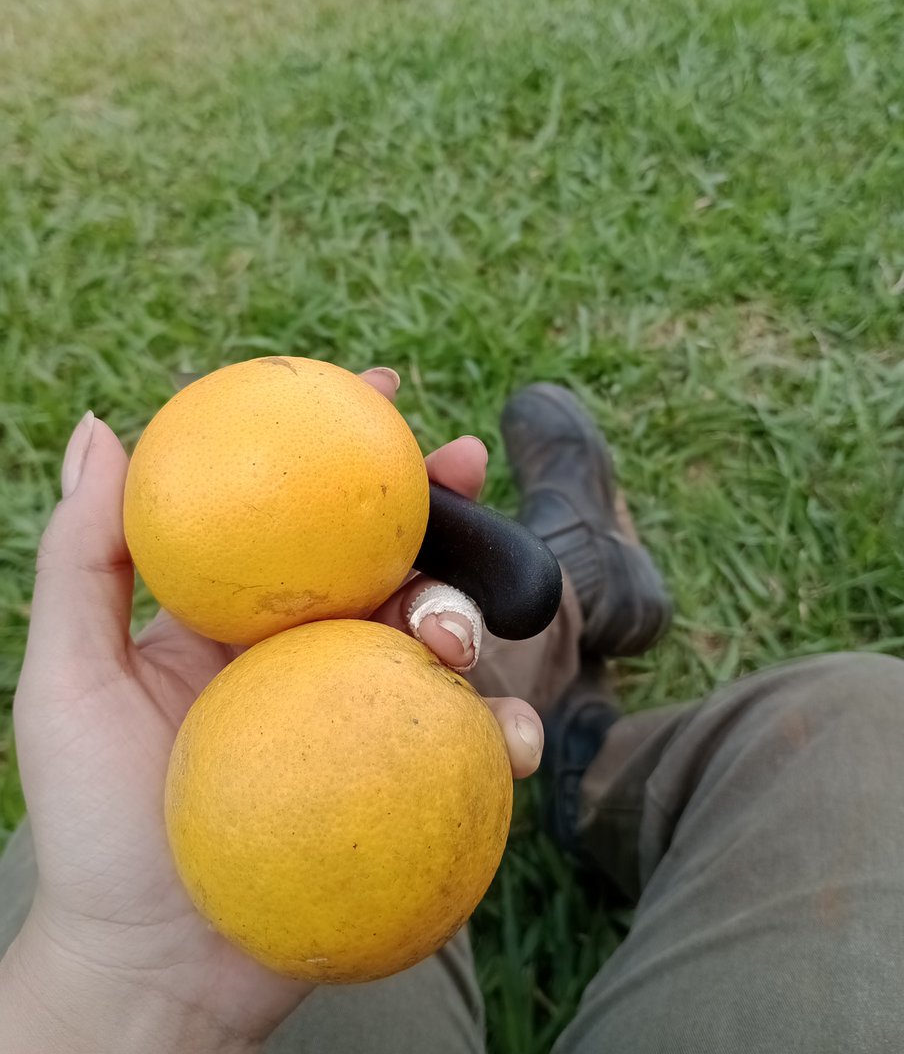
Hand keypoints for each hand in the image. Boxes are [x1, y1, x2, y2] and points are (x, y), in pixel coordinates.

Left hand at [1, 368, 542, 1052]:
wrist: (151, 966)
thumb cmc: (94, 824)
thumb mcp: (67, 680)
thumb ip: (83, 559)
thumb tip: (103, 429)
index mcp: (245, 616)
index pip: (303, 514)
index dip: (345, 447)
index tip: (379, 391)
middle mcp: (313, 655)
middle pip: (393, 559)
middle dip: (441, 506)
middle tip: (464, 469)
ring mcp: (365, 718)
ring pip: (443, 638)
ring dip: (469, 613)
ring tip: (452, 636)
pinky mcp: (410, 785)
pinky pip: (472, 745)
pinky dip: (505, 730)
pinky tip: (508, 737)